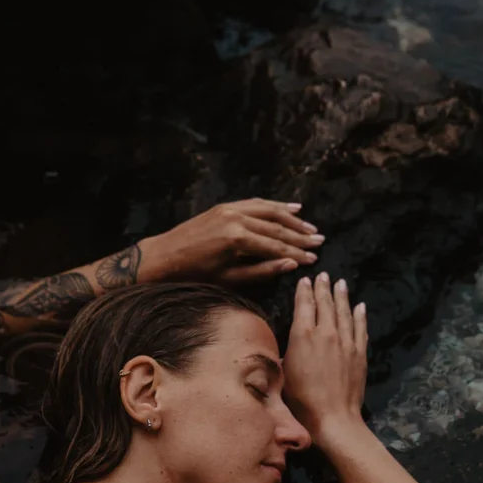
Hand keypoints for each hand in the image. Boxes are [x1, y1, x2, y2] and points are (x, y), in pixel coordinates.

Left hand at [140, 200, 323, 283]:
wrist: (162, 258)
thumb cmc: (194, 275)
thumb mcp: (229, 279)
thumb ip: (262, 271)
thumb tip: (291, 264)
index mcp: (237, 239)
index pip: (276, 246)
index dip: (297, 253)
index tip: (314, 258)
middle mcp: (236, 218)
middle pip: (276, 227)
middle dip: (299, 235)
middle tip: (319, 241)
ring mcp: (230, 209)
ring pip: (269, 211)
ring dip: (291, 218)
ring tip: (309, 226)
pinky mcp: (224, 206)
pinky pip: (255, 203)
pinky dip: (274, 205)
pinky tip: (289, 207)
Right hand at [282, 273, 367, 445]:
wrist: (333, 418)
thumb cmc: (301, 399)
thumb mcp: (284, 371)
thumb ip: (286, 350)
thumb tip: (287, 341)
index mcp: (303, 335)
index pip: (304, 305)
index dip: (304, 291)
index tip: (306, 280)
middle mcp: (326, 332)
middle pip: (325, 303)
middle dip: (323, 287)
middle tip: (324, 275)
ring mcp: (345, 342)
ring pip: (344, 311)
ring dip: (342, 296)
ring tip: (341, 283)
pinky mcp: (359, 353)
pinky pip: (360, 328)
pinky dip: (360, 315)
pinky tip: (360, 306)